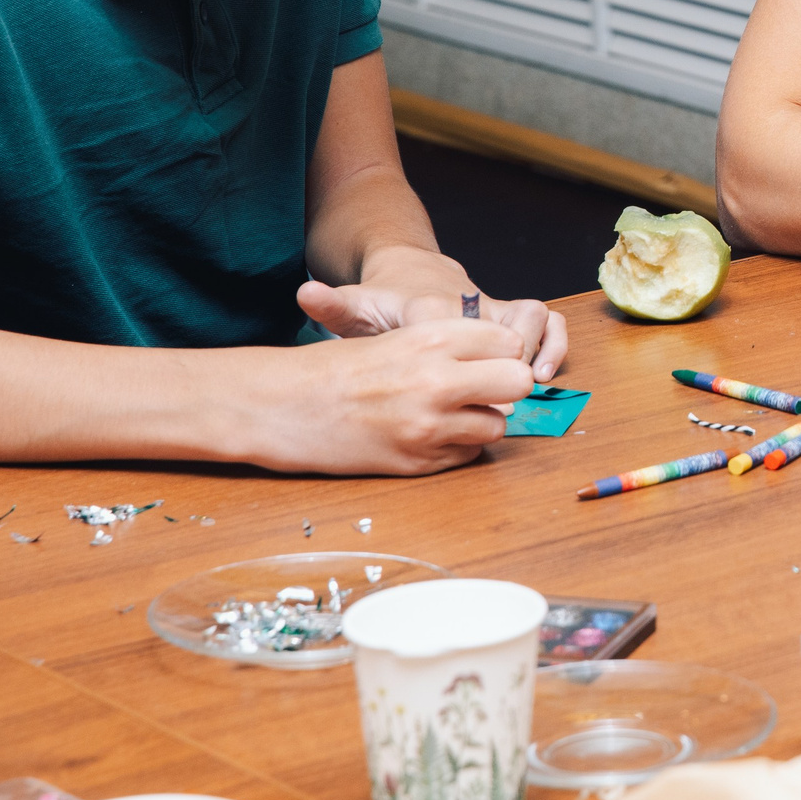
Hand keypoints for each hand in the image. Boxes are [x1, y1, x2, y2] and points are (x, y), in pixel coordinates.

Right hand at [251, 321, 538, 474]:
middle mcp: (436, 380)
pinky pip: (468, 455)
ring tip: (449, 413)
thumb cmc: (338, 368)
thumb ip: (453, 345)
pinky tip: (429, 435)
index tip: (484, 359)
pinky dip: (458, 447)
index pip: (510, 343)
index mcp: (431, 338)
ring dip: (480, 421)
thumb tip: (509, 359)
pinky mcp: (417, 461)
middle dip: (506, 387)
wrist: (282, 407)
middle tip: (482, 388)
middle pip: (518, 382)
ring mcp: (428, 425)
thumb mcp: (397, 337)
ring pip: (498, 426)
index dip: (501, 352)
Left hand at [300, 245, 568, 381]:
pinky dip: (555, 343)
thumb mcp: (354, 306)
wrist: (415, 272)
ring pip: (533, 318)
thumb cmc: (384, 301)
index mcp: (429, 308)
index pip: (449, 329)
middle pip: (498, 329)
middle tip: (502, 400)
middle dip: (505, 366)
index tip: (460, 393)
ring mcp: (497, 307)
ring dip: (538, 350)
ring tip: (532, 384)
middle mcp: (471, 304)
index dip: (457, 365)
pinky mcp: (515, 314)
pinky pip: (549, 322)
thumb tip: (305, 292)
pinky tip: (546, 373)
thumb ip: (333, 305)